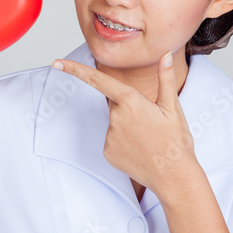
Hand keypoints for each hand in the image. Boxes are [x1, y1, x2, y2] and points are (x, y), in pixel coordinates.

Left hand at [52, 51, 198, 194]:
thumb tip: (164, 55)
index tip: (57, 62)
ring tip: (148, 139)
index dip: (75, 70)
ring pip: (115, 122)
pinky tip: (140, 150)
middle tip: (150, 123)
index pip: (98, 80)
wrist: (174, 177)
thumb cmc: (176, 141)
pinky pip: (113, 139)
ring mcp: (110, 136)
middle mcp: (116, 117)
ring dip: (128, 126)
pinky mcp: (107, 152)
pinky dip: (124, 142)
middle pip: (115, 103)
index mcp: (131, 102)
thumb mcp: (173, 108)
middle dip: (130, 108)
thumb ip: (165, 78)